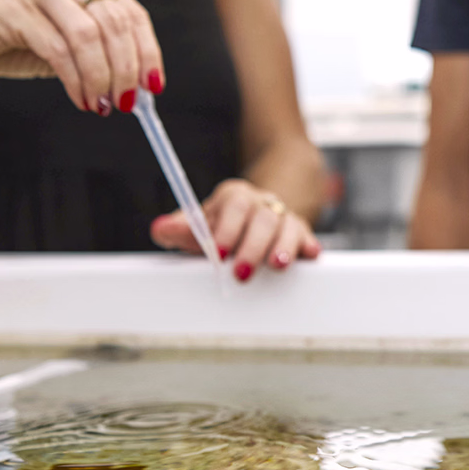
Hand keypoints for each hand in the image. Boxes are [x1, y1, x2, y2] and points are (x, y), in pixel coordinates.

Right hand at [0, 0, 164, 114]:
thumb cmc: (3, 37)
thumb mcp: (59, 41)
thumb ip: (95, 51)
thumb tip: (136, 85)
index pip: (131, 12)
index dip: (147, 51)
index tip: (153, 86)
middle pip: (115, 24)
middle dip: (127, 70)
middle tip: (126, 104)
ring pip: (90, 37)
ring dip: (102, 78)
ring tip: (101, 106)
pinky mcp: (14, 7)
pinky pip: (59, 49)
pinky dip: (76, 80)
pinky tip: (80, 99)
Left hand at [152, 178, 321, 279]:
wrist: (257, 215)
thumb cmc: (224, 226)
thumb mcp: (201, 224)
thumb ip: (181, 229)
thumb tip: (160, 229)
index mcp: (235, 197)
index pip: (234, 206)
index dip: (226, 229)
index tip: (218, 252)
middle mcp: (262, 203)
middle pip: (262, 218)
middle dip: (252, 246)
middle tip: (241, 273)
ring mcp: (284, 218)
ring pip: (288, 227)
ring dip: (283, 247)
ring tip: (277, 266)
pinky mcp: (302, 234)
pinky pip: (308, 237)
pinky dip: (309, 247)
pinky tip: (309, 255)